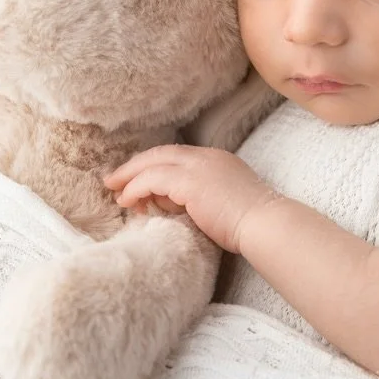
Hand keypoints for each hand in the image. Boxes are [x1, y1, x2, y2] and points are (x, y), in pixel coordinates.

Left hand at [103, 145, 279, 252]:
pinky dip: (135, 188)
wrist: (264, 224)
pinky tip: (127, 201)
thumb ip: (192, 200)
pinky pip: (152, 179)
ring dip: (130, 177)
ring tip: (115, 192)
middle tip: (114, 180)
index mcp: (216, 160)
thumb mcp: (217, 206)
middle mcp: (205, 157)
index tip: (138, 184)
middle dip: (134, 166)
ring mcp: (197, 166)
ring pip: (152, 162)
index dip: (154, 168)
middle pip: (160, 153)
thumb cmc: (247, 224)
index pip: (176, 158)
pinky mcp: (188, 181)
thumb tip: (162, 203)